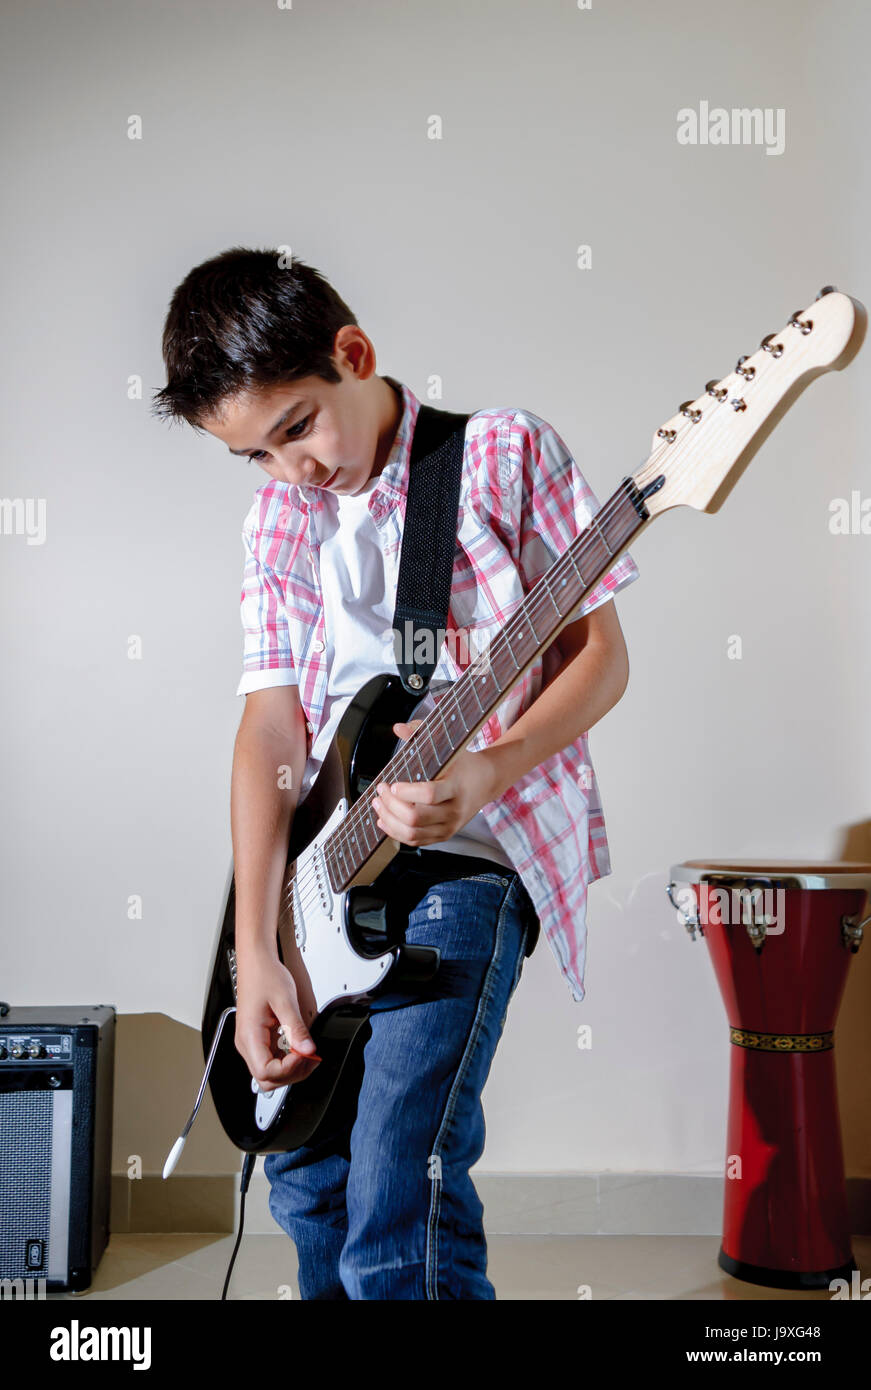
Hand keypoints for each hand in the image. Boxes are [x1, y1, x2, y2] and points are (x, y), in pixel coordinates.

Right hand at [234, 949, 320, 1091]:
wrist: (256, 962)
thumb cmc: (264, 975)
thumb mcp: (284, 1000)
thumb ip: (296, 1028)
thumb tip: (308, 1049)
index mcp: (249, 1035)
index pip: (266, 1071)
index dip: (289, 1068)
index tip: (305, 1053)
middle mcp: (247, 1043)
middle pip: (267, 1079)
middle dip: (292, 1073)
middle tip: (311, 1057)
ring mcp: (252, 1043)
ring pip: (269, 1073)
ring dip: (291, 1069)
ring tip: (309, 1053)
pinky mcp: (259, 1039)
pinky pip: (272, 1060)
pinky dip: (288, 1060)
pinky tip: (301, 1048)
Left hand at [371, 720, 498, 846]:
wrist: (487, 781)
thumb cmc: (464, 763)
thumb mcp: (448, 746)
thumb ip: (421, 734)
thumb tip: (399, 728)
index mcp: (456, 787)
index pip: (429, 795)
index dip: (406, 792)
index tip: (392, 784)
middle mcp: (454, 810)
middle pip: (415, 818)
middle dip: (391, 805)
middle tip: (381, 791)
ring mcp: (449, 826)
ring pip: (412, 833)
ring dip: (389, 820)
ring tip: (378, 804)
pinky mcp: (444, 835)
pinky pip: (415, 841)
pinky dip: (396, 833)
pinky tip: (384, 820)